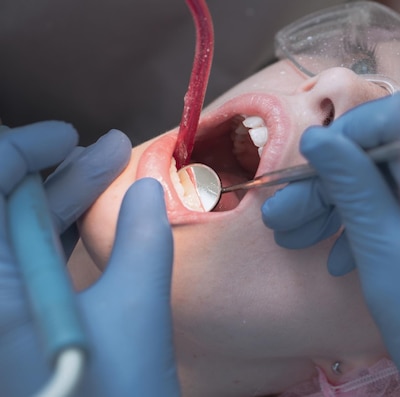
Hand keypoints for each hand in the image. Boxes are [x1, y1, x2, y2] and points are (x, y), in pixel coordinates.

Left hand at [0, 122, 178, 396]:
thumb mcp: (134, 317)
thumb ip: (142, 242)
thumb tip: (149, 190)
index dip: (23, 151)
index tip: (70, 135)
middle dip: (52, 172)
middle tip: (107, 150)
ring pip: (12, 236)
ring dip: (58, 200)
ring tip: (112, 169)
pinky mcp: (12, 327)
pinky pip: (23, 265)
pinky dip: (55, 236)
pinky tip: (94, 214)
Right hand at [262, 92, 399, 395]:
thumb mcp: (386, 262)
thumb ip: (355, 191)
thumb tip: (318, 138)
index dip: (352, 131)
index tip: (312, 164)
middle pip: (397, 161)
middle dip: (336, 185)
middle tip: (282, 219)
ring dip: (351, 210)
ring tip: (298, 240)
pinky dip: (384, 229)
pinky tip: (342, 260)